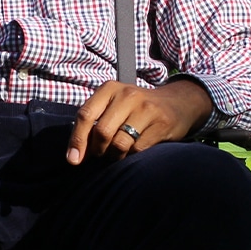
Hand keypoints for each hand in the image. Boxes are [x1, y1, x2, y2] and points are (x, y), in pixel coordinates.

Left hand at [66, 79, 214, 164]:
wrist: (177, 102)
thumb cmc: (136, 109)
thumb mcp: (114, 105)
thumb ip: (94, 122)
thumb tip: (75, 154)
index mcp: (110, 89)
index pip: (85, 115)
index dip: (76, 140)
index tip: (73, 160)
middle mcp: (127, 95)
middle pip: (102, 132)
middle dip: (98, 150)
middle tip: (102, 154)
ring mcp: (146, 109)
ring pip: (119, 144)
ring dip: (115, 155)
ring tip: (118, 153)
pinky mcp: (161, 123)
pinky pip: (138, 150)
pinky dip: (132, 156)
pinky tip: (134, 150)